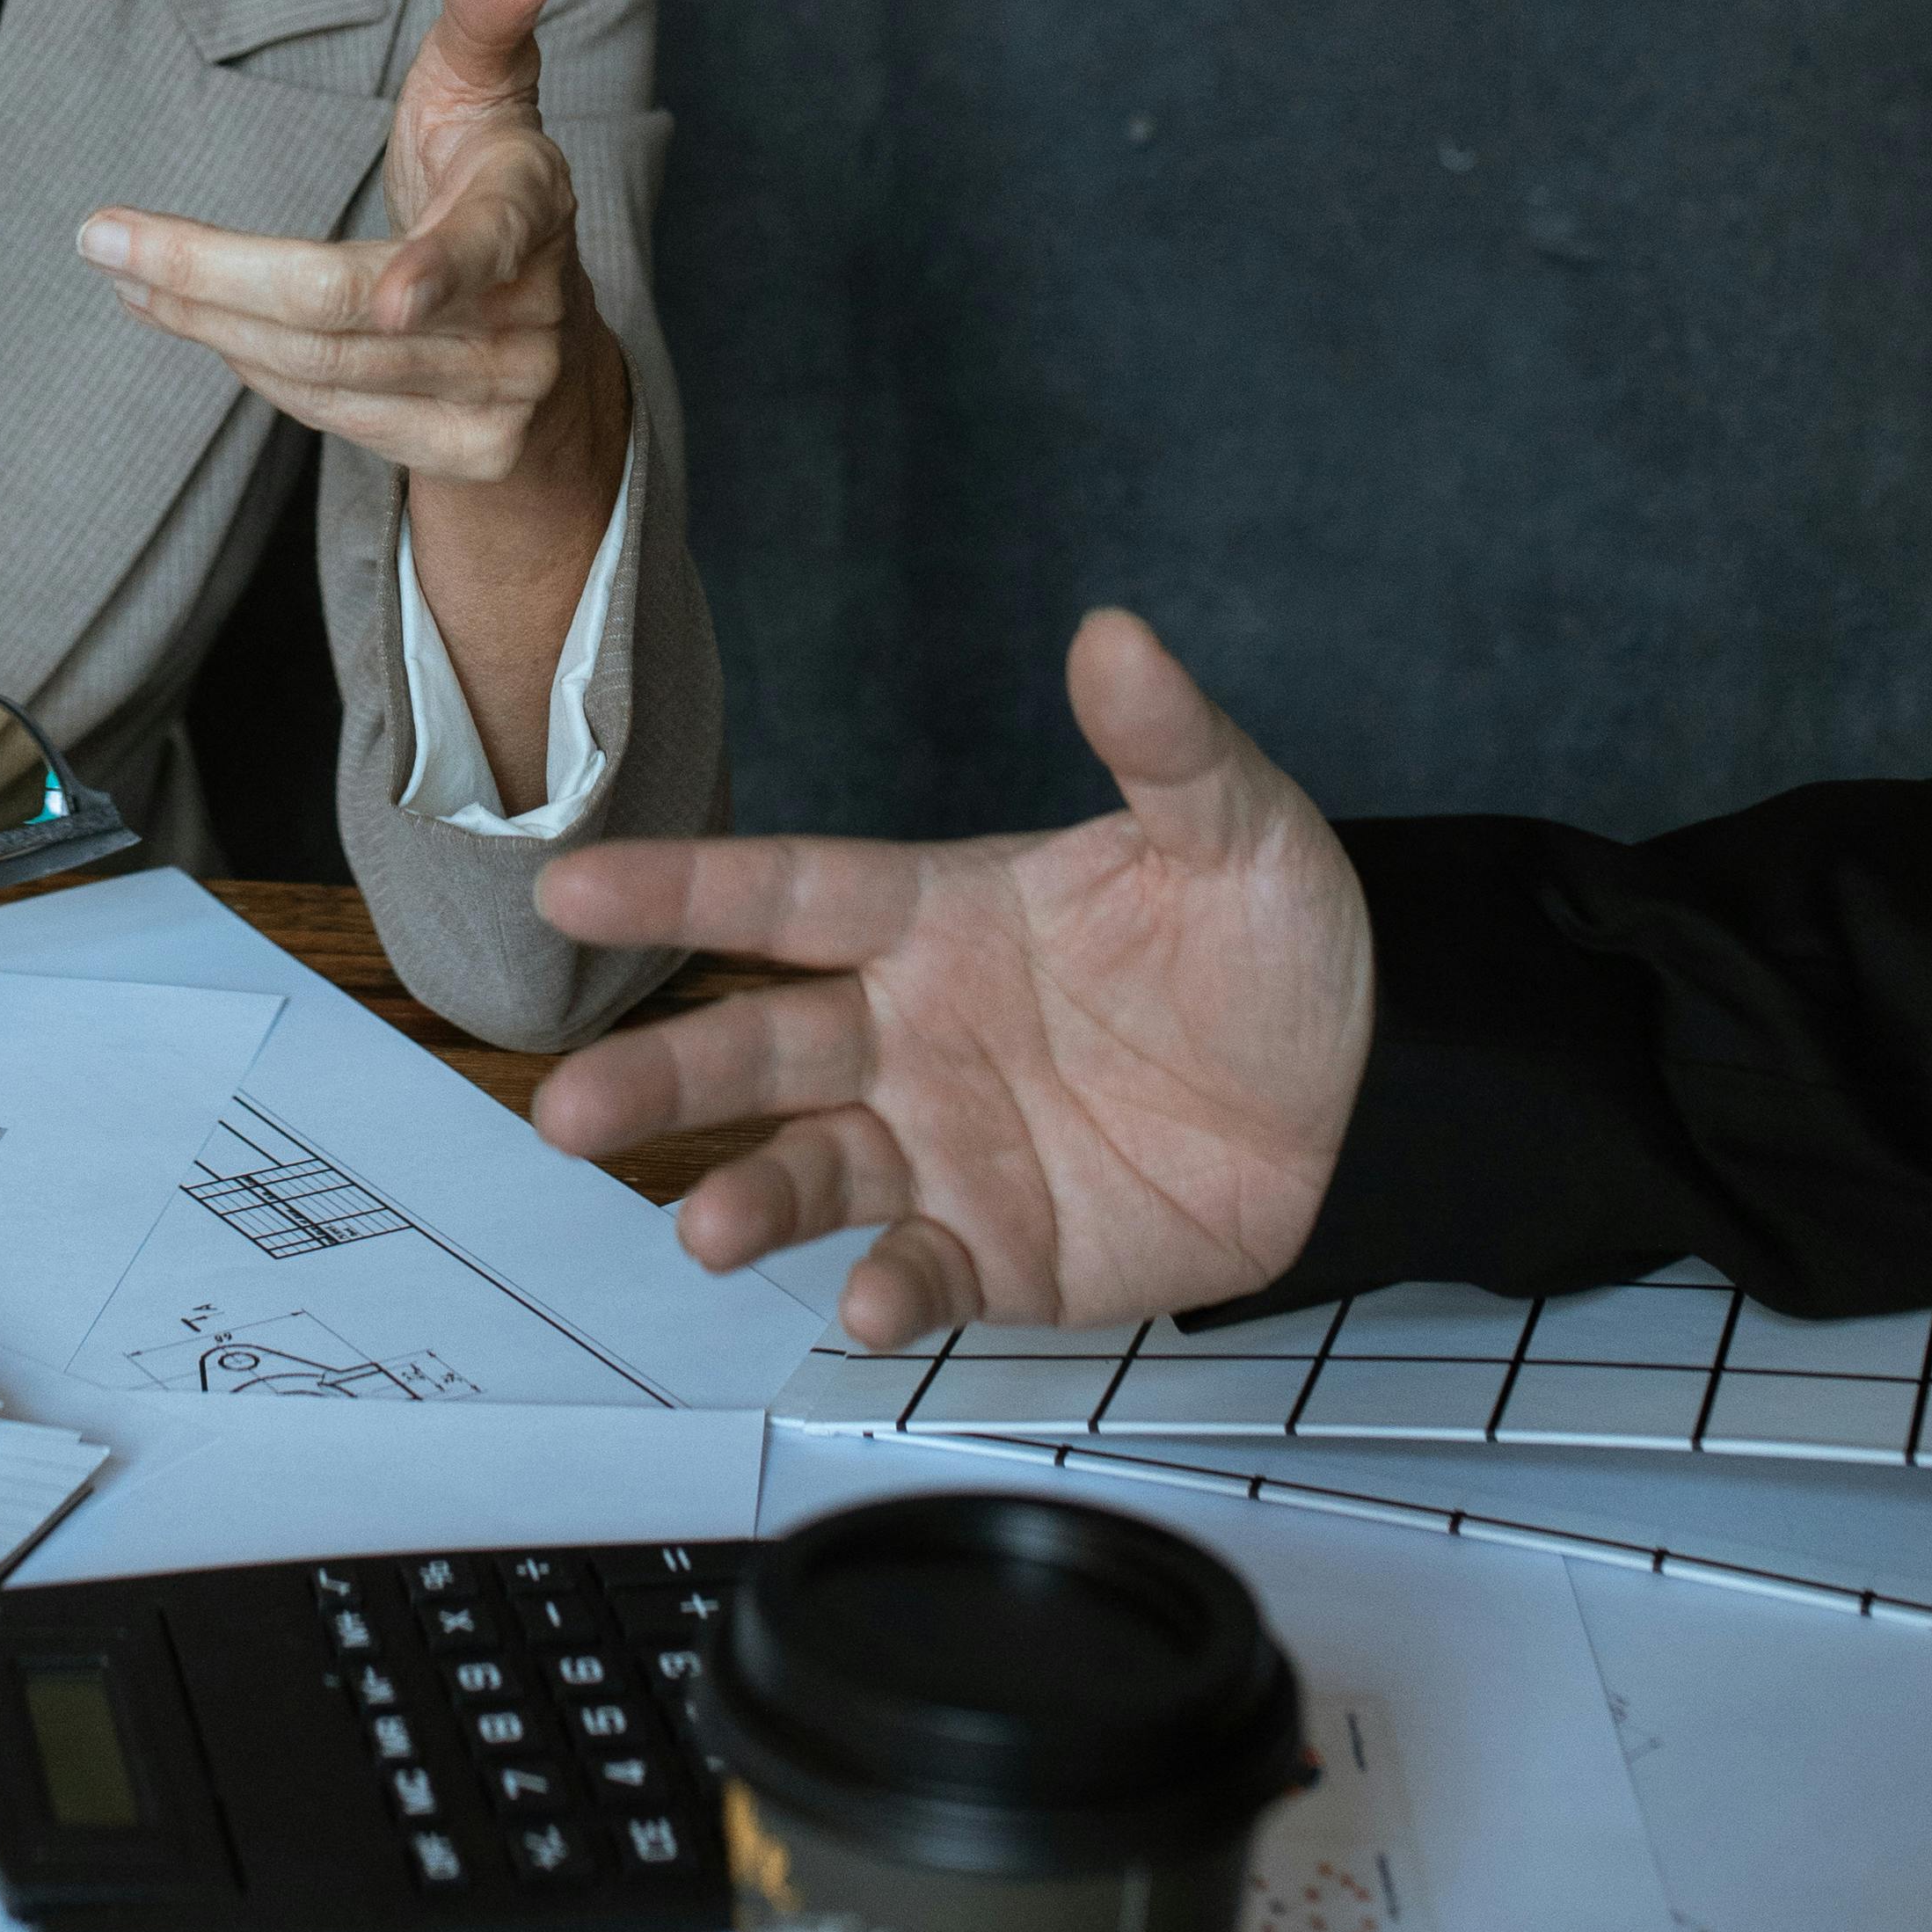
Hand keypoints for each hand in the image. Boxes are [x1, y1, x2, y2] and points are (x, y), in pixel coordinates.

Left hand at [79, 0, 625, 504]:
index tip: (394, 296)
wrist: (546, 335)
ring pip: (321, 368)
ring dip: (207, 319)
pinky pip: (327, 413)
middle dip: (213, 277)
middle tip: (103, 239)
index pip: (484, 240)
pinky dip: (249, 364)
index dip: (438, 271)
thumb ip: (488, 10)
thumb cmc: (485, 177)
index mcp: (530, 205)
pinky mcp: (466, 456)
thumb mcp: (486, 89)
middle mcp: (528, 311)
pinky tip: (195, 321)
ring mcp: (501, 394)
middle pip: (346, 313)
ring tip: (127, 272)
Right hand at [527, 609, 1368, 1335]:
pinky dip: (892, 1289)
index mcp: (939, 915)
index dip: (677, 890)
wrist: (1365, 1099)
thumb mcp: (1238, 829)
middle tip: (568, 1108)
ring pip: (814, 1167)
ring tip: (702, 1228)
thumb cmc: (1273, 948)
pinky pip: (926, 1268)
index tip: (566, 885)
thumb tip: (1116, 632)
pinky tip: (872, 1299)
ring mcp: (948, 1146)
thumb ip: (1164, 744)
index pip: (786, 892)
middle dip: (661, 1075)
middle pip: (762, 1047)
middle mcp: (913, 1031)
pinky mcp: (1003, 1248)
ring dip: (749, 1195)